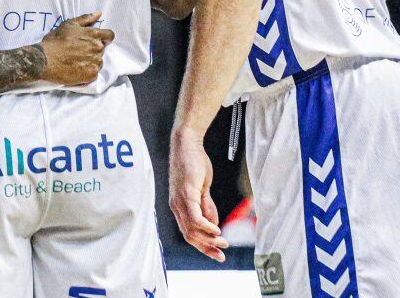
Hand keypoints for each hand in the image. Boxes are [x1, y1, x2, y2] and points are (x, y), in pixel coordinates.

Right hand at [39, 12, 113, 85]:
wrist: (45, 59)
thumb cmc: (55, 41)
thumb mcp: (69, 24)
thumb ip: (86, 18)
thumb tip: (99, 13)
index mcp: (94, 35)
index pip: (110, 36)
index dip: (104, 38)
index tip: (94, 41)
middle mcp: (97, 48)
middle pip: (102, 49)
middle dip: (93, 50)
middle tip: (78, 52)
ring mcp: (95, 62)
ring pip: (98, 62)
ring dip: (91, 61)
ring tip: (76, 61)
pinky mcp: (91, 75)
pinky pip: (94, 73)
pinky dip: (87, 72)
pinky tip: (76, 69)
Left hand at [169, 129, 227, 261]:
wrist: (187, 143)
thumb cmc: (194, 163)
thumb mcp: (202, 188)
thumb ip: (206, 206)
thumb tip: (213, 223)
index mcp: (179, 207)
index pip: (189, 233)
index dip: (203, 246)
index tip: (217, 254)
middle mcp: (176, 206)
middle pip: (189, 236)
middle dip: (206, 248)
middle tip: (222, 255)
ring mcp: (180, 201)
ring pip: (192, 230)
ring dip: (209, 239)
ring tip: (222, 242)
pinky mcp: (186, 193)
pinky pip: (194, 217)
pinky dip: (206, 227)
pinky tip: (216, 230)